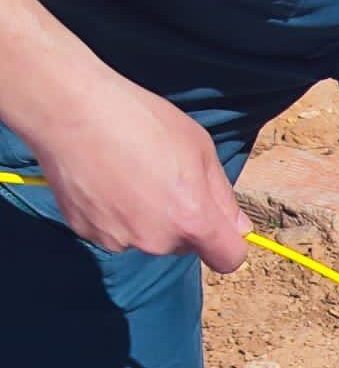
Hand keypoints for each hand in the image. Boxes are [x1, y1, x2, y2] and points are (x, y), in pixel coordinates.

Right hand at [31, 67, 246, 271]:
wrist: (69, 107)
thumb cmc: (139, 119)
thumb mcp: (199, 148)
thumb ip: (223, 196)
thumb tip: (240, 229)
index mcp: (193, 220)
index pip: (228, 260)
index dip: (227, 244)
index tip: (218, 226)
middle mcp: (157, 240)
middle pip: (185, 246)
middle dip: (182, 222)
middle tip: (161, 178)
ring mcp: (120, 239)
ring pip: (148, 238)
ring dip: (146, 218)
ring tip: (128, 174)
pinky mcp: (88, 232)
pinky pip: (114, 231)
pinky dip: (113, 213)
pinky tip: (104, 180)